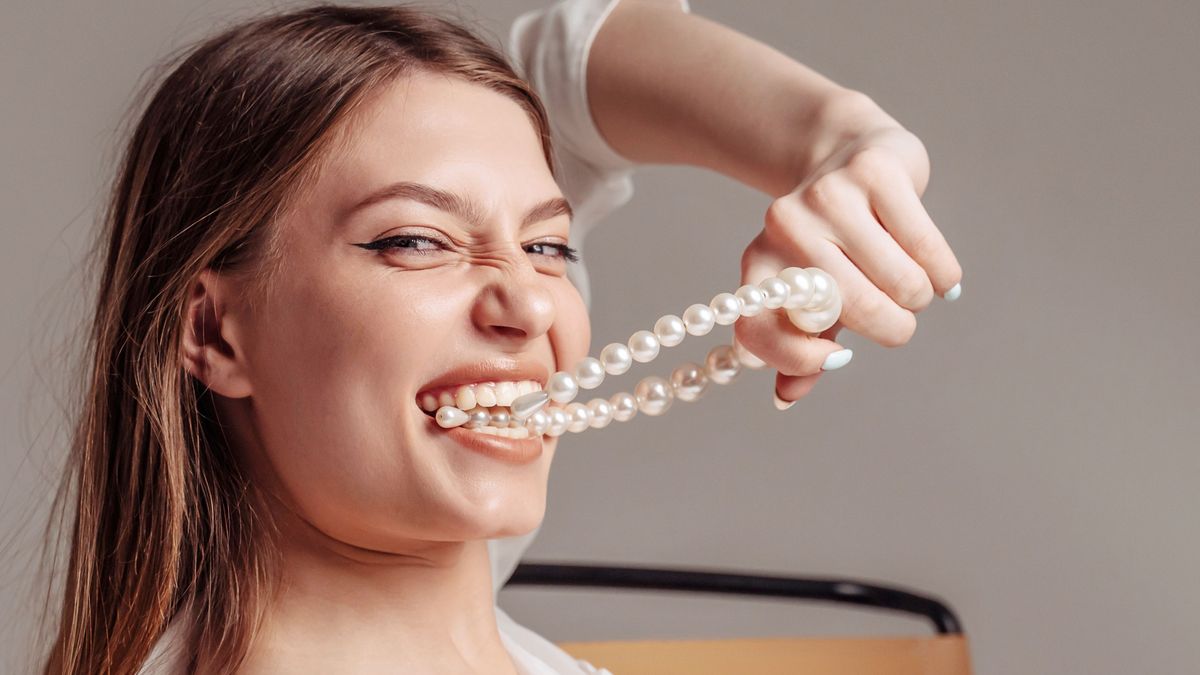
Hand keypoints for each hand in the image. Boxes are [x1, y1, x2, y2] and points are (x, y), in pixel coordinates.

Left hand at [733, 105, 962, 408]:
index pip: (759, 332)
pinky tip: (938, 271)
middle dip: (892, 328)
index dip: (801, 359)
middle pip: (854, 310)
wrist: (846, 155)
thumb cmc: (832, 245)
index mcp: (758, 265)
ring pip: (900, 283)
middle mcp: (784, 228)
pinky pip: (927, 249)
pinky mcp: (875, 172)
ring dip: (919, 297)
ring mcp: (828, 196)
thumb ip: (798, 348)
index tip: (839, 355)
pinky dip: (942, 273)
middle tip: (899, 320)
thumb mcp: (809, 295)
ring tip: (913, 285)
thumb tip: (785, 399)